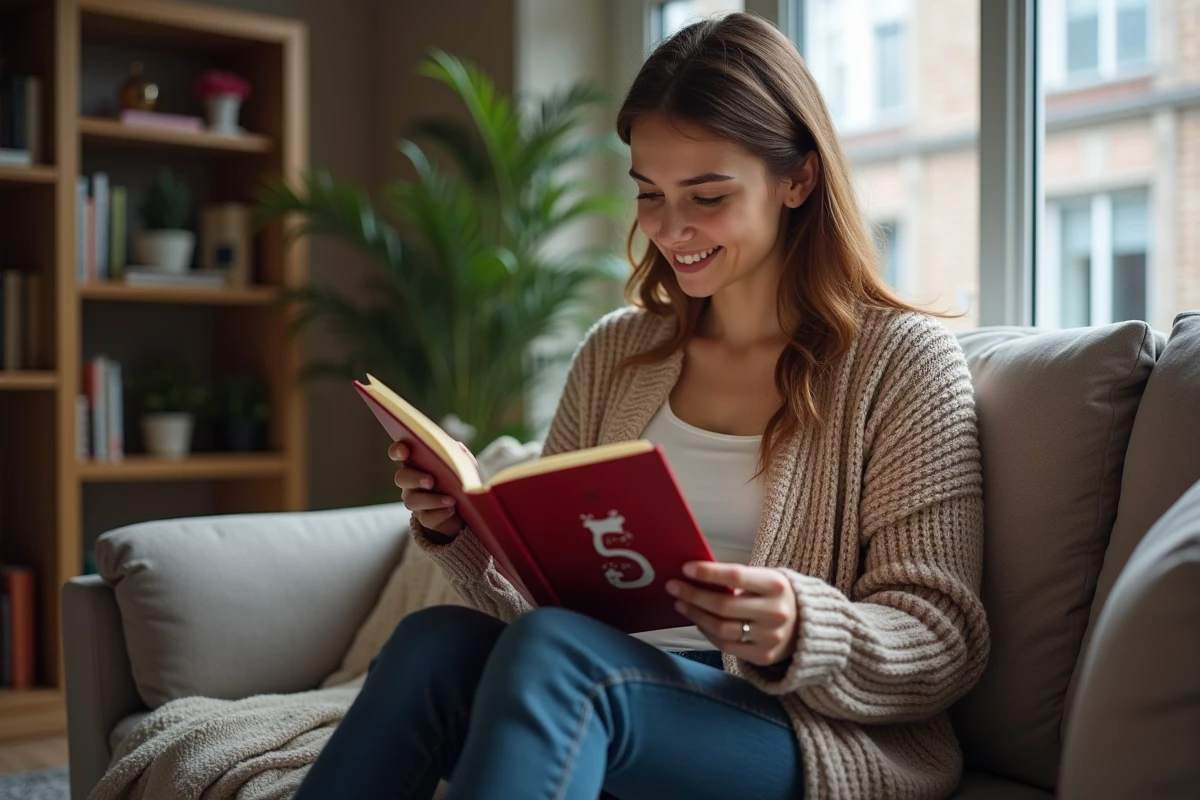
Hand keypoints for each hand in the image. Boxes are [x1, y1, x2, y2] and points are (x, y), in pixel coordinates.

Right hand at [388, 441, 474, 538]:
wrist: (467, 510)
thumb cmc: (459, 480)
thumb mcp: (463, 464)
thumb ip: (459, 454)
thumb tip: (457, 448)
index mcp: (416, 463)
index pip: (399, 454)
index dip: (397, 451)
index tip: (404, 451)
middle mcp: (411, 482)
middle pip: (401, 478)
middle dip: (414, 478)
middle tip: (431, 481)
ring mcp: (415, 501)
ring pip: (412, 501)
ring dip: (432, 500)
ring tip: (451, 500)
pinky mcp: (425, 518)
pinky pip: (426, 517)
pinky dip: (440, 513)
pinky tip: (451, 510)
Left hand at [666, 561, 797, 666]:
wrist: (808, 626)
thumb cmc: (776, 596)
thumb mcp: (766, 579)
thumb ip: (737, 578)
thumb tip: (696, 575)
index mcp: (776, 585)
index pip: (735, 576)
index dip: (708, 573)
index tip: (686, 568)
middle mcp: (775, 612)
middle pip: (723, 606)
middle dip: (693, 595)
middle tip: (673, 586)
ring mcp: (770, 637)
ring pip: (721, 628)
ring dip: (695, 615)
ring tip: (681, 603)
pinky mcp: (763, 656)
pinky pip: (725, 645)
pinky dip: (707, 632)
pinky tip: (698, 621)